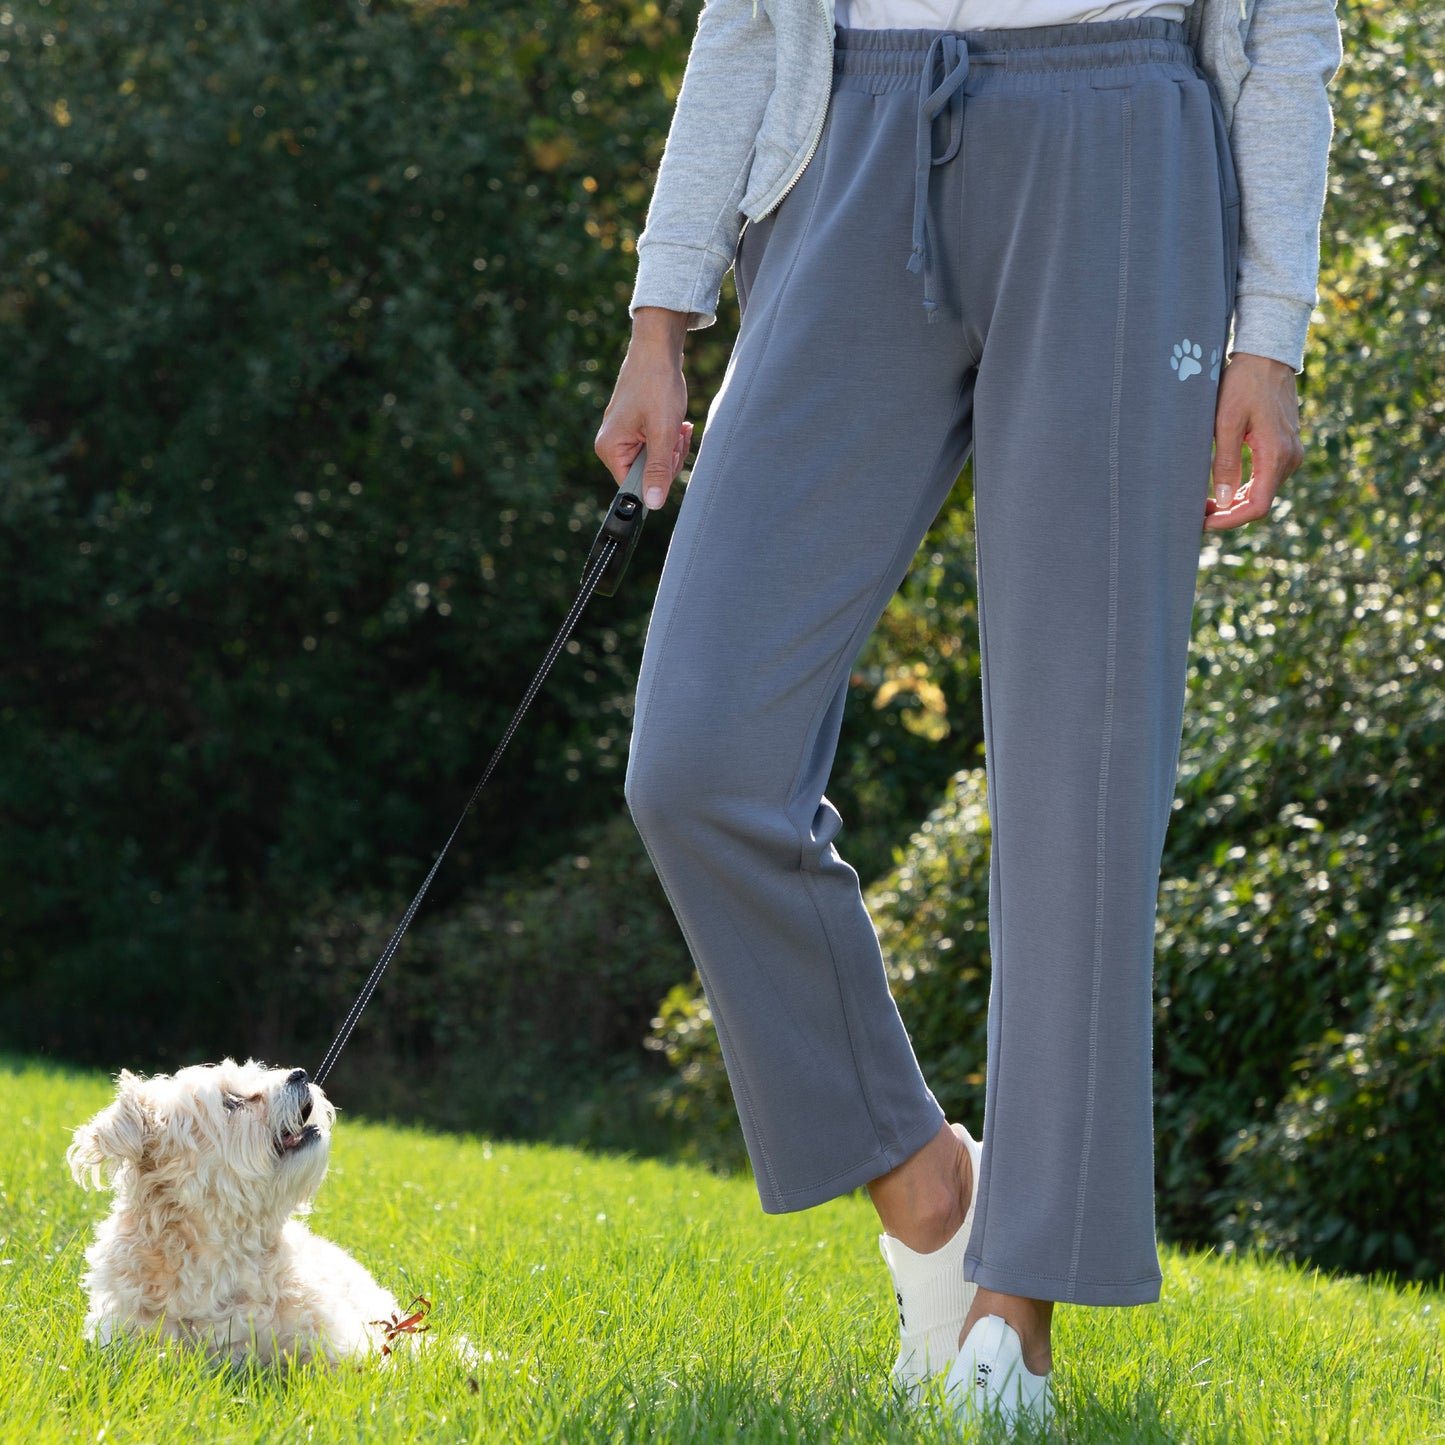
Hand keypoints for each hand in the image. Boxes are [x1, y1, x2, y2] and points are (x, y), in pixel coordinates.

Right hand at [595, 307, 693, 509]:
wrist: (658, 349)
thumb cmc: (657, 385)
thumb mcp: (662, 433)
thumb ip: (657, 470)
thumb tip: (653, 503)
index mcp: (610, 449)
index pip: (634, 486)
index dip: (658, 478)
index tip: (671, 455)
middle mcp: (611, 445)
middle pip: (646, 474)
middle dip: (668, 459)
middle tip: (676, 435)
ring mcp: (623, 435)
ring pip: (655, 460)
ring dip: (672, 447)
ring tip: (677, 425)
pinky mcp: (635, 427)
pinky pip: (655, 446)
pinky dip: (670, 437)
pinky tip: (677, 422)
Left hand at [1204, 352, 1303, 530]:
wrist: (1265, 357)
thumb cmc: (1243, 384)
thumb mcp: (1226, 423)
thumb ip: (1225, 463)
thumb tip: (1222, 502)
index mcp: (1277, 455)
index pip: (1258, 506)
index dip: (1230, 521)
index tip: (1203, 522)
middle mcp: (1290, 459)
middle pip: (1260, 503)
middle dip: (1228, 514)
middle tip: (1196, 513)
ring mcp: (1290, 454)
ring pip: (1262, 493)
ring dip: (1235, 503)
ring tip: (1203, 502)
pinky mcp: (1284, 448)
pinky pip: (1264, 479)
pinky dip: (1243, 489)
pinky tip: (1220, 489)